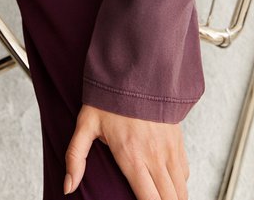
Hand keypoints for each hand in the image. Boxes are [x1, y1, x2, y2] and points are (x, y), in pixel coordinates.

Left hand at [64, 103, 189, 198]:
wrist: (137, 67)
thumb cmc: (109, 96)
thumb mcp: (86, 123)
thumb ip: (75, 156)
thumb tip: (68, 186)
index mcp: (132, 158)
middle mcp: (155, 157)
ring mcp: (170, 149)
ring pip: (182, 190)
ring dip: (173, 198)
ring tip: (161, 198)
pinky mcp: (178, 140)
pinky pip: (185, 172)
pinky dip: (180, 184)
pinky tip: (168, 184)